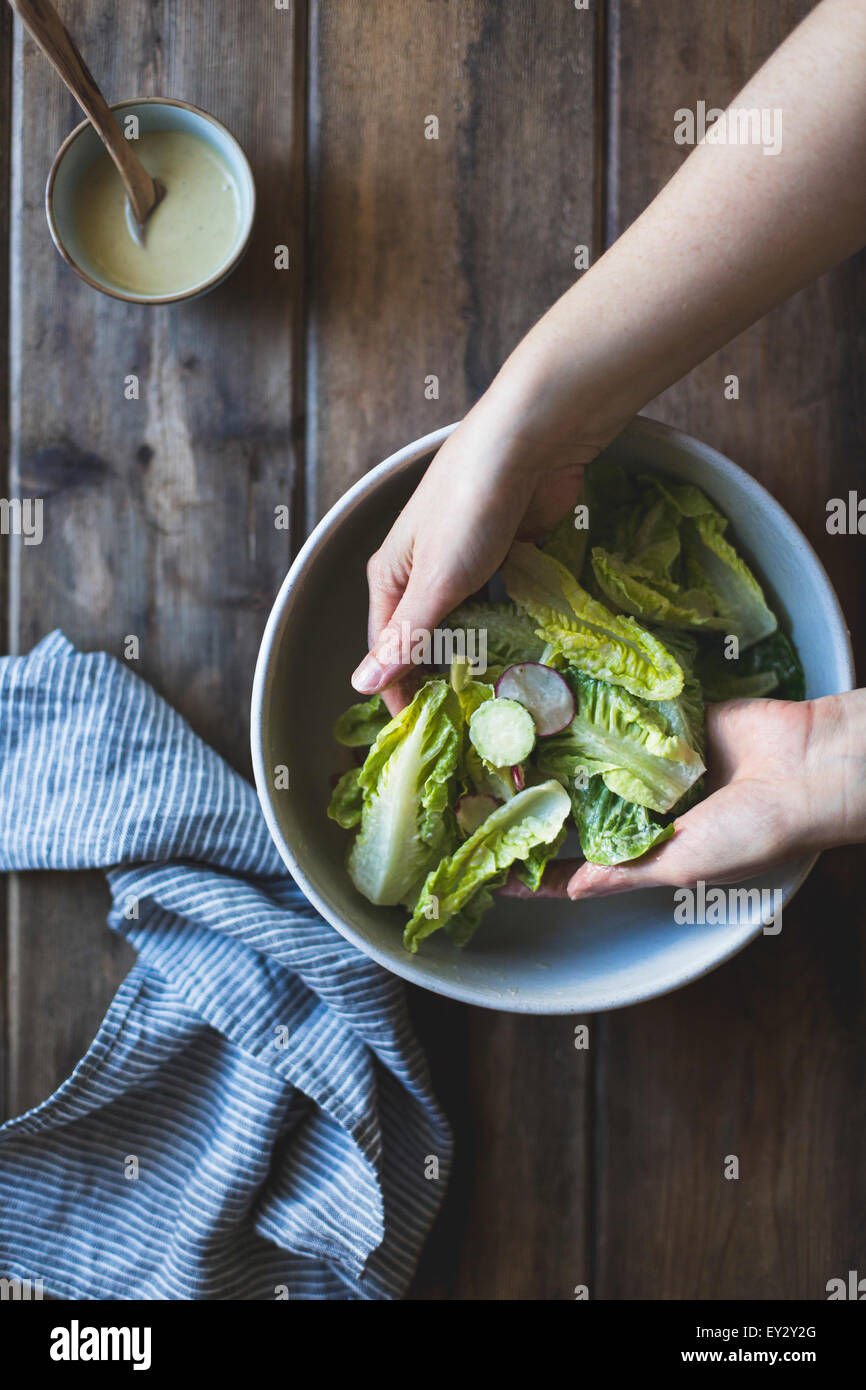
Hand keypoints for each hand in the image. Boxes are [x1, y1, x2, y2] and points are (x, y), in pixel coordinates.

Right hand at [352, 386, 614, 714]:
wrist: (531, 440)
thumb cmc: (472, 505)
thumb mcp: (436, 582)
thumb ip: (407, 637)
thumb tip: (363, 684)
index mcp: (392, 574)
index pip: (388, 648)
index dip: (400, 689)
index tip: (420, 730)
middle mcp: (425, 570)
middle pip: (430, 639)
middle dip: (445, 677)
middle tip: (469, 724)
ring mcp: (470, 562)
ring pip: (472, 624)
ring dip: (484, 656)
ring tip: (502, 699)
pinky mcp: (510, 554)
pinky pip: (508, 604)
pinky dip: (515, 628)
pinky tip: (530, 655)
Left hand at [506, 691, 864, 900]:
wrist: (807, 765)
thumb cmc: (755, 831)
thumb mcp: (685, 864)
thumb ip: (627, 872)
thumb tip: (570, 891)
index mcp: (645, 851)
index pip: (575, 866)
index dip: (535, 872)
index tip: (487, 873)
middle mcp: (639, 809)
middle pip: (572, 810)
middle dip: (530, 807)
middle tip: (474, 799)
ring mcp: (647, 765)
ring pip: (585, 763)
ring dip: (548, 757)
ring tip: (495, 750)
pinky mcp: (659, 725)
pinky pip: (613, 719)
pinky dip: (583, 715)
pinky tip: (540, 706)